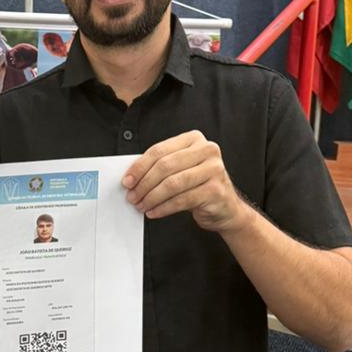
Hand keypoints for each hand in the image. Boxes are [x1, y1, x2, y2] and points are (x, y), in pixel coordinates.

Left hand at [122, 131, 246, 231]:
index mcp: (194, 139)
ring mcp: (214, 169)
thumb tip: (131, 177)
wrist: (225, 207)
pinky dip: (163, 208)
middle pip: (165, 166)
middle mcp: (207, 150)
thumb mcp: (180, 169)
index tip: (126, 181)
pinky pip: (182, 200)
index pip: (159, 150)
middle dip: (144, 183)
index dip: (139, 167)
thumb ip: (160, 167)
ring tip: (141, 206)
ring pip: (172, 184)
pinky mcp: (216, 190)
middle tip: (132, 196)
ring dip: (152, 197)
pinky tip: (154, 212)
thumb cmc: (197, 186)